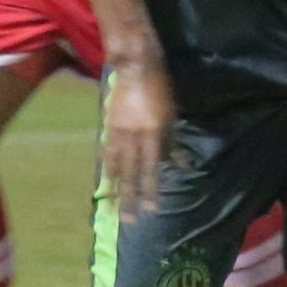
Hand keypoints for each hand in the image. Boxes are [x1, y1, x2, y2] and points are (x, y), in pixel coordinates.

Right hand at [98, 42, 174, 216]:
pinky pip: (106, 153)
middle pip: (131, 173)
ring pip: (114, 167)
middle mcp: (132, 136)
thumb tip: (180, 167)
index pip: (151, 168)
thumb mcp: (171, 116)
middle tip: (128, 220)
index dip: (151, 190)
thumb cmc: (160, 89)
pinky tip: (106, 181)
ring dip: (114, 189)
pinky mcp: (107, 126)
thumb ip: (173, 144)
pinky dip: (106, 169)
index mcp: (151, 133)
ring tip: (111, 207)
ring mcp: (117, 131)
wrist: (134, 66)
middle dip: (130, 198)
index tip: (151, 210)